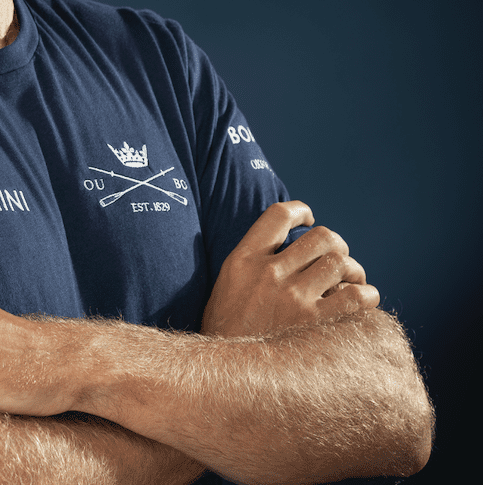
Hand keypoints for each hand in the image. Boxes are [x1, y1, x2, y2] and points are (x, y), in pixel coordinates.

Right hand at [201, 201, 379, 337]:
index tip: (308, 219)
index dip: (300, 211)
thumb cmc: (226, 334)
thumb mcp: (225, 288)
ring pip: (341, 262)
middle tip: (337, 260)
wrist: (223, 378)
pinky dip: (366, 295)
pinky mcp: (315, 324)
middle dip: (336, 245)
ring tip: (352, 282)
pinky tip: (361, 303)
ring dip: (353, 270)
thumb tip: (283, 249)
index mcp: (242, 260)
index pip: (278, 215)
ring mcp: (292, 298)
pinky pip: (357, 296)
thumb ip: (249, 265)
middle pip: (320, 236)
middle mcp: (269, 273)